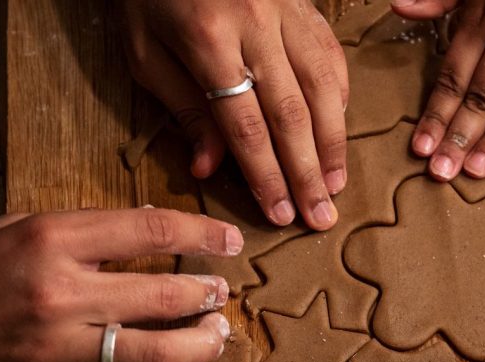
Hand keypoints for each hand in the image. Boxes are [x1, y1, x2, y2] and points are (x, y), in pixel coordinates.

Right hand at [0, 208, 243, 361]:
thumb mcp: (6, 228)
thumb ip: (76, 229)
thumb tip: (146, 228)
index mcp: (49, 240)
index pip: (150, 230)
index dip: (202, 234)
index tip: (228, 241)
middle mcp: (60, 294)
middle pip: (165, 294)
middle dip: (209, 294)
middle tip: (223, 294)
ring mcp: (58, 351)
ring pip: (156, 352)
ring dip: (199, 345)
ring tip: (216, 336)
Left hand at [118, 0, 349, 230]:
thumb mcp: (144, 50)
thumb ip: (182, 107)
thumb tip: (210, 167)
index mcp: (208, 41)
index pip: (246, 126)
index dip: (266, 176)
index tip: (279, 215)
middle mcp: (256, 26)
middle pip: (291, 114)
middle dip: (307, 173)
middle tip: (320, 217)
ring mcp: (287, 11)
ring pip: (322, 86)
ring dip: (332, 143)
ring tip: (335, 185)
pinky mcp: (303, 4)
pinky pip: (330, 55)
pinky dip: (339, 98)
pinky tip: (338, 131)